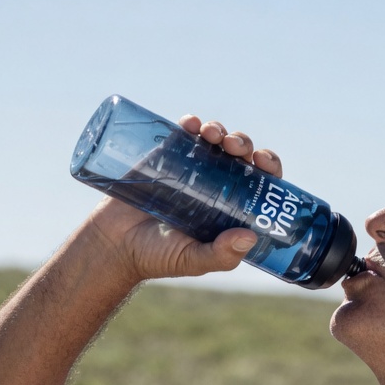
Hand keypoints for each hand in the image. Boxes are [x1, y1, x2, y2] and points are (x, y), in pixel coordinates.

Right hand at [83, 115, 285, 283]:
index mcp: (232, 208)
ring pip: (215, 140)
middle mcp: (217, 186)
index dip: (269, 167)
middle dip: (243, 143)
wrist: (114, 244)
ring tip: (212, 134)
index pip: (260, 183)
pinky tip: (192, 123)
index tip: (264, 161)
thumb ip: (222, 255)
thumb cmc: (159, 257)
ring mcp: (192, 169)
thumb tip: (250, 236)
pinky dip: (191, 124)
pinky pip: (183, 134)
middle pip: (241, 157)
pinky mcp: (165, 156)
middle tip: (234, 146)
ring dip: (220, 130)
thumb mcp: (195, 260)